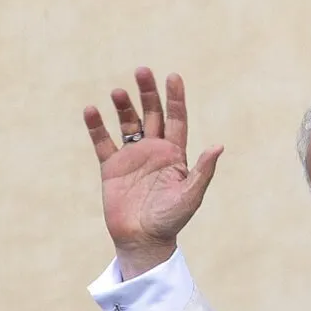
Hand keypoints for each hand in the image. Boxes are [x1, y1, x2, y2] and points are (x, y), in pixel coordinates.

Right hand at [83, 67, 223, 279]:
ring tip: (118, 91)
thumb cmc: (171, 220)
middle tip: (142, 71)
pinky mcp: (111, 167)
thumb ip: (202, 170)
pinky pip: (103, 142)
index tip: (173, 76)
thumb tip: (218, 145)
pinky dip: (96, 126)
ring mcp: (132, 157)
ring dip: (123, 106)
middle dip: (148, 93)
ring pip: (127, 123)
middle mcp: (154, 151)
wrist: (144, 239)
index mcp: (175, 154)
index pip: (176, 119)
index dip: (175, 98)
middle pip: (151, 114)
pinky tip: (91, 110)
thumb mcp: (190, 195)